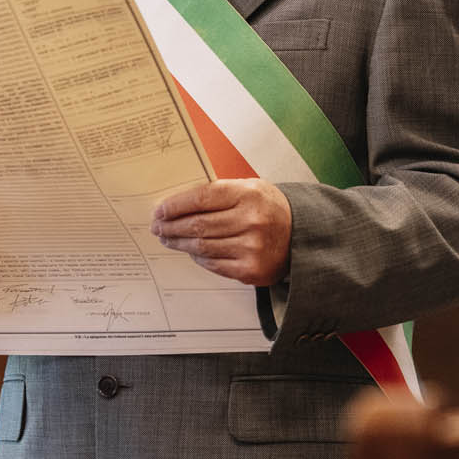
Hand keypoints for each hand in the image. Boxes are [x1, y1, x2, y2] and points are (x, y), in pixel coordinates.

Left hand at [150, 179, 292, 286]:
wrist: (300, 234)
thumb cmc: (268, 208)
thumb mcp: (249, 188)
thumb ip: (218, 193)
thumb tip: (177, 203)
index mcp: (248, 194)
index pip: (201, 198)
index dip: (175, 205)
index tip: (160, 210)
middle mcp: (251, 221)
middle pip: (198, 225)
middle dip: (171, 226)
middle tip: (158, 226)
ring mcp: (252, 248)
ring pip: (202, 246)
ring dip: (179, 243)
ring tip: (168, 239)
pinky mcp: (251, 270)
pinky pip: (213, 264)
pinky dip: (198, 257)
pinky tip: (191, 251)